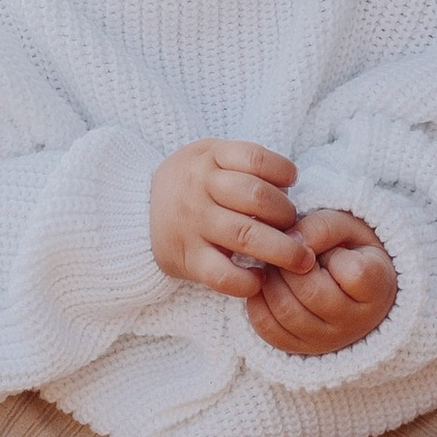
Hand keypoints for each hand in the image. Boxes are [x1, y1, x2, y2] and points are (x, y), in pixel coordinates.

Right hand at [151, 141, 314, 294]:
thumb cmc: (191, 183)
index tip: (291, 183)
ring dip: (282, 250)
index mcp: (210, 158)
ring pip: (246, 236)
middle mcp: (200, 188)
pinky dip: (246, 281)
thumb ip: (245, 164)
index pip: (255, 159)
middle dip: (288, 214)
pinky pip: (221, 275)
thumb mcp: (209, 156)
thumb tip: (289, 188)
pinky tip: (260, 279)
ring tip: (299, 259)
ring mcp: (193, 224)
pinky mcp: (187, 258)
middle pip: (256, 198)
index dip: (283, 171)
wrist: (137, 210)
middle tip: (298, 228)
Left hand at [244, 208, 397, 361]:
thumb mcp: (348, 227)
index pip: (352, 273)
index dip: (332, 253)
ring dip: (271, 280)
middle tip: (287, 250)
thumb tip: (289, 240)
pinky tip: (267, 284)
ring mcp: (328, 340)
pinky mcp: (301, 348)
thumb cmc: (351, 250)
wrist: (352, 286)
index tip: (331, 249)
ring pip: (286, 312)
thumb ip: (323, 228)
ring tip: (277, 265)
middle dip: (290, 264)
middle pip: (311, 293)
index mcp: (377, 290)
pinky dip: (258, 302)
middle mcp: (355, 323)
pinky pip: (268, 329)